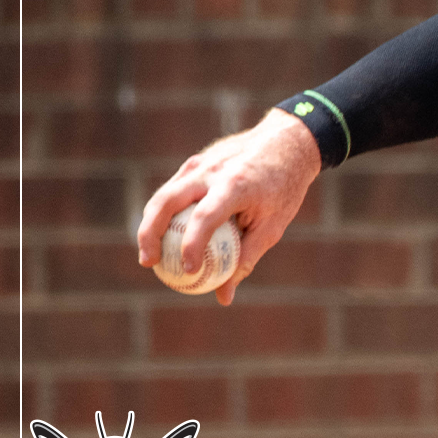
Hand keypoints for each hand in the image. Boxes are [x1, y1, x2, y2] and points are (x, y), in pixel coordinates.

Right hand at [136, 108, 322, 304]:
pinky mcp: (195, 162)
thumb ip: (246, 258)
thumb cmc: (284, 188)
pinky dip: (164, 213)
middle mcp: (212, 171)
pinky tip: (164, 235)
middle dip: (150, 234)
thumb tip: (223, 296)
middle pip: (167, 202)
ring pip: (163, 195)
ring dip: (150, 225)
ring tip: (150, 256)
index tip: (190, 271)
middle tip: (149, 263)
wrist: (288, 142)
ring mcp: (200, 163)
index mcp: (236, 184)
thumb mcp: (273, 225)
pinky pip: (173, 190)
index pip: (205, 217)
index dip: (193, 246)